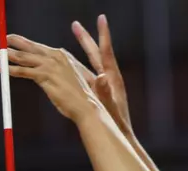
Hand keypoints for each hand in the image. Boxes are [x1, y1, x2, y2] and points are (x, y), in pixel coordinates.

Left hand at [0, 34, 103, 125]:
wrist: (86, 106)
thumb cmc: (79, 97)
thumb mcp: (67, 79)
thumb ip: (55, 72)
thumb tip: (42, 73)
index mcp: (61, 54)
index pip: (35, 46)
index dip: (19, 42)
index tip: (6, 40)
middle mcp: (54, 56)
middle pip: (25, 47)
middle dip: (7, 43)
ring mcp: (49, 65)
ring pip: (20, 56)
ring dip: (2, 53)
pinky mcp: (44, 76)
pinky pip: (21, 71)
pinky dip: (7, 69)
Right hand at [71, 15, 131, 132]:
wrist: (120, 135)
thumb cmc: (116, 124)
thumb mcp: (110, 107)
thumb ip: (104, 92)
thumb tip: (100, 77)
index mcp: (112, 78)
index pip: (106, 51)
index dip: (103, 35)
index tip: (101, 18)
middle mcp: (106, 77)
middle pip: (94, 53)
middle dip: (85, 38)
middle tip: (75, 24)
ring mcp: (101, 84)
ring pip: (87, 62)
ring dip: (79, 49)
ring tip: (72, 35)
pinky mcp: (96, 91)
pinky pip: (83, 75)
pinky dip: (75, 66)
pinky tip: (67, 62)